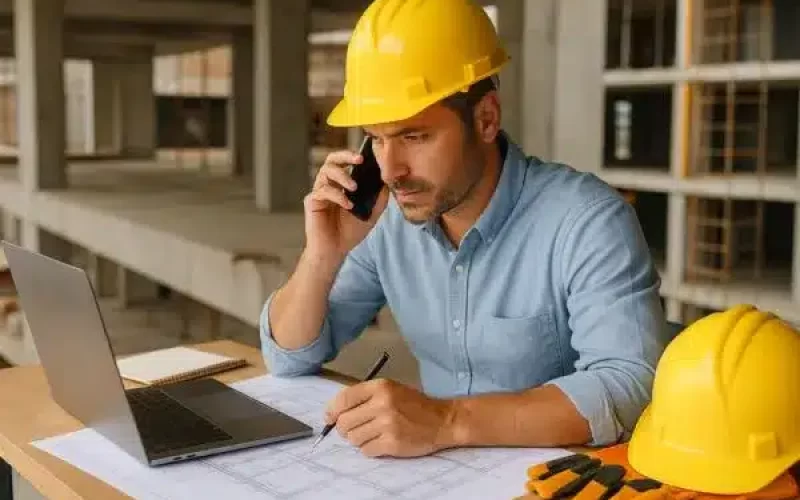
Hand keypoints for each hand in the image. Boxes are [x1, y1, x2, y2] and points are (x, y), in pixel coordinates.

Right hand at [304, 149, 388, 260]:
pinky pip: (322, 191)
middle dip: (345, 156)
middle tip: (359, 159)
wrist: (335, 250)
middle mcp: (328, 185)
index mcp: (341, 185)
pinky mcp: (312, 202)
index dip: (353, 155)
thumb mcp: (371, 214)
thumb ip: (379, 198)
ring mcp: (319, 192)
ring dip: (342, 176)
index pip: (344, 162)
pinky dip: (337, 196)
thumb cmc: (349, 232)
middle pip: (331, 160)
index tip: (367, 155)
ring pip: (325, 172)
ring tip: (354, 187)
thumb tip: (387, 181)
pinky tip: (348, 205)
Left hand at [325, 379, 455, 457]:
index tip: (329, 418)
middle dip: (346, 428)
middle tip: (357, 428)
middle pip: (344, 422)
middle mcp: (382, 403)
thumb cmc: (414, 405)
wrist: (442, 420)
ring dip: (359, 440)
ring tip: (373, 434)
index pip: (343, 399)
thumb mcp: (390, 389)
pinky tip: (381, 442)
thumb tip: (333, 413)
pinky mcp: (392, 443)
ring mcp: (387, 424)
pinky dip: (370, 449)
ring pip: (353, 438)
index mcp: (380, 387)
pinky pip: (366, 450)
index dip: (332, 411)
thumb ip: (364, 397)